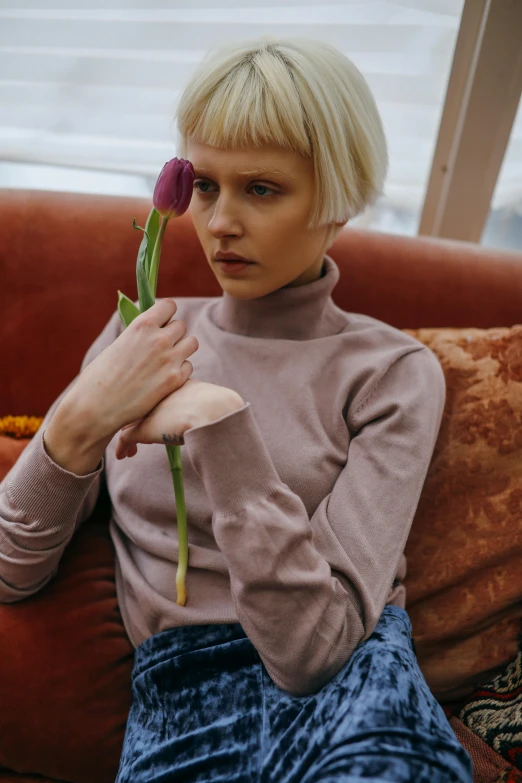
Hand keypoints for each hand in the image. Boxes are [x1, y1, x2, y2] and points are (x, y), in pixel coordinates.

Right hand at [63, 299, 198, 441]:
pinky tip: (166, 378)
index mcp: (141, 326)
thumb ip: (138, 336)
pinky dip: (180, 371)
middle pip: (181, 325)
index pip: (169, 306)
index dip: (166, 314)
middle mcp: (159, 339)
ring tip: (167, 360)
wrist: (96, 408)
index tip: (161, 322)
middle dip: (173, 334)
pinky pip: (189, 366)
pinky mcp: (175, 380)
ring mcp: (169, 360)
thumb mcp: (117, 345)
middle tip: (161, 348)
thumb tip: (152, 330)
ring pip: (192, 343)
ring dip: (182, 349)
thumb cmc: (99, 378)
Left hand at [114, 378, 244, 458]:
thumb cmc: (220, 408)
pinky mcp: (144, 427)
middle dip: (130, 418)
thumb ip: (205, 403)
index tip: (147, 414)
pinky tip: (123, 456)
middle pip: (135, 404)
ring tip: (128, 449)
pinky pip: (126, 437)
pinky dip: (123, 447)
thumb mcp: (211, 399)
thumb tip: (214, 414)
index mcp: (170, 382)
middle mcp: (155, 393)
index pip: (152, 392)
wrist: (214, 413)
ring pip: (127, 420)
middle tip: (129, 428)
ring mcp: (147, 410)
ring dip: (126, 433)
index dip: (147, 405)